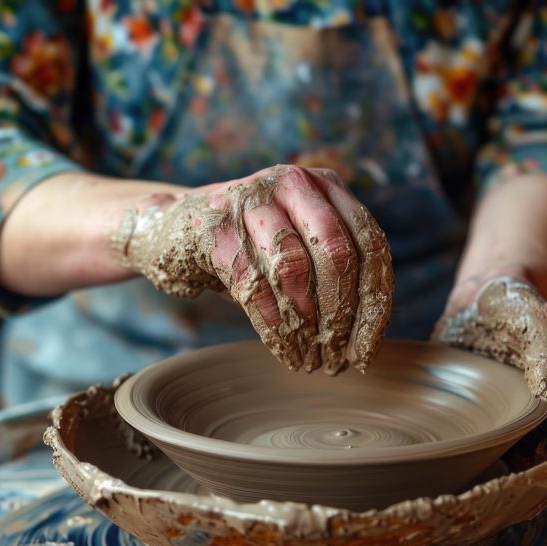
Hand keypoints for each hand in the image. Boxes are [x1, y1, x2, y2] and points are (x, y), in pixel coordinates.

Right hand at [114, 165, 393, 374]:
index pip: (370, 246)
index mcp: (327, 186)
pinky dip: (273, 327)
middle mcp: (293, 182)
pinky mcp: (215, 226)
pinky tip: (284, 352)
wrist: (172, 231)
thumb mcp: (301, 248)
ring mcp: (251, 199)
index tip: (365, 354)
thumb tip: (366, 343)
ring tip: (309, 362)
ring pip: (294, 270)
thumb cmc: (250, 249)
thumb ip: (336, 274)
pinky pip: (252, 285)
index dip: (374, 305)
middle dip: (341, 318)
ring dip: (306, 327)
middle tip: (335, 362)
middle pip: (338, 254)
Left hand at [433, 276, 546, 482]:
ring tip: (517, 499)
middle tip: (541, 495)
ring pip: (546, 455)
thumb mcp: (529, 313)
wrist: (474, 302)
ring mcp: (536, 413)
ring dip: (537, 478)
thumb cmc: (509, 302)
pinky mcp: (509, 420)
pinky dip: (510, 471)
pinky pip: (515, 452)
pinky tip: (494, 484)